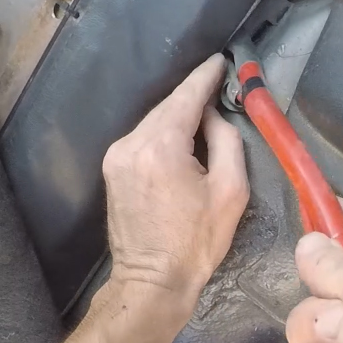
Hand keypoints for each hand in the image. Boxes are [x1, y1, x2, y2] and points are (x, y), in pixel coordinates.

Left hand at [100, 54, 248, 310]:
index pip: (186, 96)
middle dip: (194, 97)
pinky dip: (164, 134)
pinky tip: (183, 141)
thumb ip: (227, 141)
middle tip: (220, 87)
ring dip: (179, 117)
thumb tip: (214, 116)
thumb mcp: (231, 191)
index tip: (221, 60)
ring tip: (206, 118)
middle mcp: (131, 143)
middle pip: (168, 107)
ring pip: (154, 122)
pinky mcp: (112, 169)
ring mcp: (116, 156)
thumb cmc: (197, 242)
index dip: (206, 76)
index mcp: (160, 146)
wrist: (153, 281)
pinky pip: (143, 138)